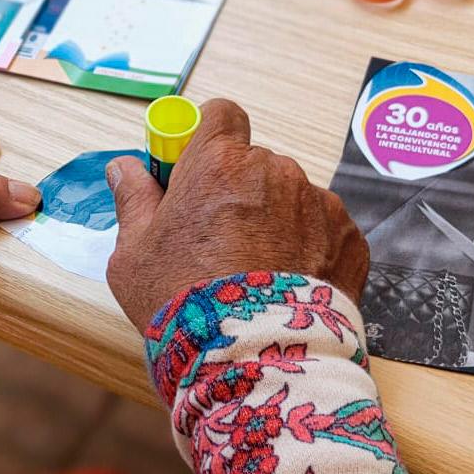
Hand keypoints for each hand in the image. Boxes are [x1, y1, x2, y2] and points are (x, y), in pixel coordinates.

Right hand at [105, 99, 368, 334]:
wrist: (253, 359)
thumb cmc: (183, 303)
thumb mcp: (133, 254)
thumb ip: (133, 200)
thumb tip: (124, 167)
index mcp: (219, 163)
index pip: (221, 115)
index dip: (209, 136)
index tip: (198, 167)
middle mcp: (274, 170)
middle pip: (256, 164)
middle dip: (241, 192)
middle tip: (222, 241)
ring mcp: (317, 203)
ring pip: (292, 198)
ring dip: (277, 221)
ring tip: (258, 275)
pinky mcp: (349, 237)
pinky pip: (325, 230)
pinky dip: (311, 250)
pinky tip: (289, 287)